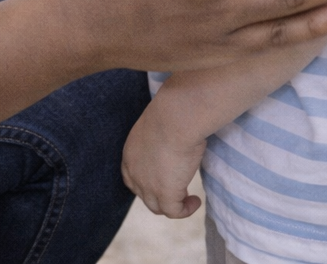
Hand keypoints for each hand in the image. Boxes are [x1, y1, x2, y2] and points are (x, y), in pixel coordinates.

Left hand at [122, 102, 205, 218]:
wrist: (176, 118)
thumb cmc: (172, 114)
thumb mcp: (160, 127)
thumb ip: (162, 137)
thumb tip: (177, 136)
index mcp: (130, 154)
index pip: (132, 178)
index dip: (146, 183)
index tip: (164, 178)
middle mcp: (134, 172)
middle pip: (144, 195)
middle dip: (160, 195)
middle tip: (179, 189)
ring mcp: (148, 186)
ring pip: (158, 207)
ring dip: (173, 205)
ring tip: (189, 198)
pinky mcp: (165, 194)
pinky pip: (174, 212)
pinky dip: (185, 210)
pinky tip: (196, 201)